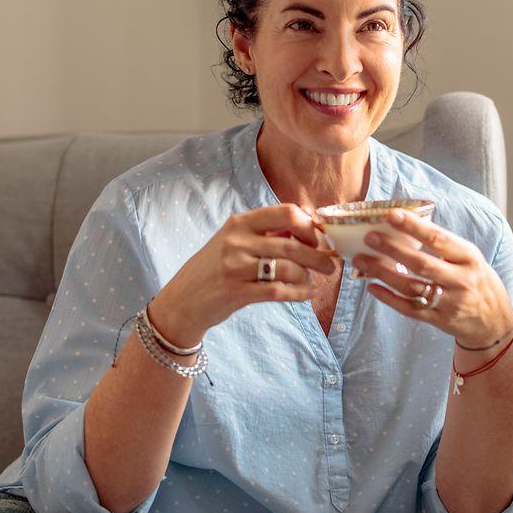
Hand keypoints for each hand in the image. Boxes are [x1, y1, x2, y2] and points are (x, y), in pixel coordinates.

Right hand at [150, 204, 337, 345]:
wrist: (183, 300)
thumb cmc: (216, 267)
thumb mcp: (235, 240)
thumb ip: (268, 231)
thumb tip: (310, 222)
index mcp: (240, 222)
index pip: (286, 212)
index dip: (309, 226)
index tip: (317, 239)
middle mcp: (237, 241)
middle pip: (293, 244)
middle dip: (318, 256)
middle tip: (330, 265)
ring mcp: (236, 267)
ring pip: (289, 268)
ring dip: (308, 276)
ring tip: (311, 281)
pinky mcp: (237, 293)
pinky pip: (280, 292)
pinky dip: (299, 293)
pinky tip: (305, 294)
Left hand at [352, 209, 512, 347]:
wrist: (493, 320)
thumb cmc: (475, 279)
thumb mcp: (469, 257)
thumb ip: (443, 244)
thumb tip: (406, 224)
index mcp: (468, 257)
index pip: (438, 239)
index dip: (414, 226)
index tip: (391, 214)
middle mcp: (461, 280)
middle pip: (421, 264)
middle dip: (393, 249)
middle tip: (370, 237)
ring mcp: (450, 302)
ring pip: (411, 287)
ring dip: (383, 273)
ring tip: (362, 260)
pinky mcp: (439, 320)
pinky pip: (410, 309)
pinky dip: (389, 298)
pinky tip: (372, 287)